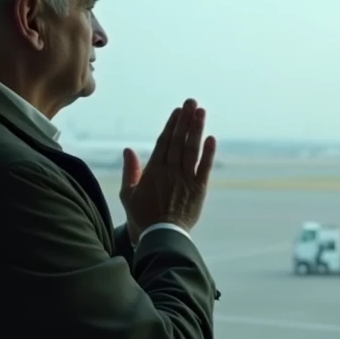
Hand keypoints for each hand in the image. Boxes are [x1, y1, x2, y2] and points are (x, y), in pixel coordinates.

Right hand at [121, 98, 216, 240]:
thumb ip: (130, 170)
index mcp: (154, 171)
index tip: (178, 110)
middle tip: (191, 102)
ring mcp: (186, 179)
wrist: (161, 236)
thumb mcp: (129, 194)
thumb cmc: (142, 216)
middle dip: (185, 120)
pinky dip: (209, 153)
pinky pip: (205, 168)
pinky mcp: (199, 189)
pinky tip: (211, 138)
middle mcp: (170, 171)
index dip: (172, 124)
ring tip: (201, 112)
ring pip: (192, 150)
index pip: (164, 142)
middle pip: (179, 140)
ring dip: (197, 129)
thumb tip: (128, 149)